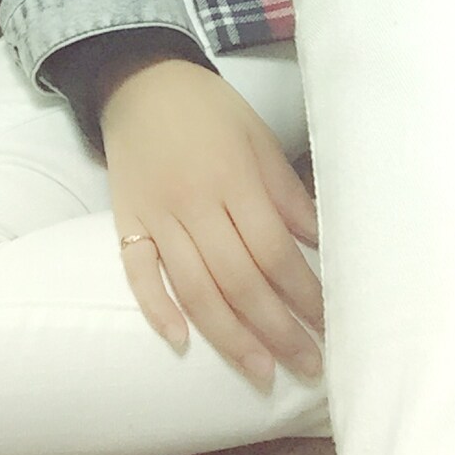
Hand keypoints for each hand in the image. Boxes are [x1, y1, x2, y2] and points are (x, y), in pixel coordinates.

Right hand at [99, 58, 323, 388]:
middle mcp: (194, 202)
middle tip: (307, 365)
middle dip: (277, 329)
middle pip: (239, 279)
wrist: (140, 82)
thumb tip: (321, 242)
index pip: (273, 250)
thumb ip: (287, 192)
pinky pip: (138, 272)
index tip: (329, 325)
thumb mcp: (258, 137)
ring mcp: (156, 215)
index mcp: (233, 178)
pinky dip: (156, 309)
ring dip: (230, 337)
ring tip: (261, 373)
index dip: (303, 293)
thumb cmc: (209, 110)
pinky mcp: (126, 221)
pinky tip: (182, 342)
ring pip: (194, 288)